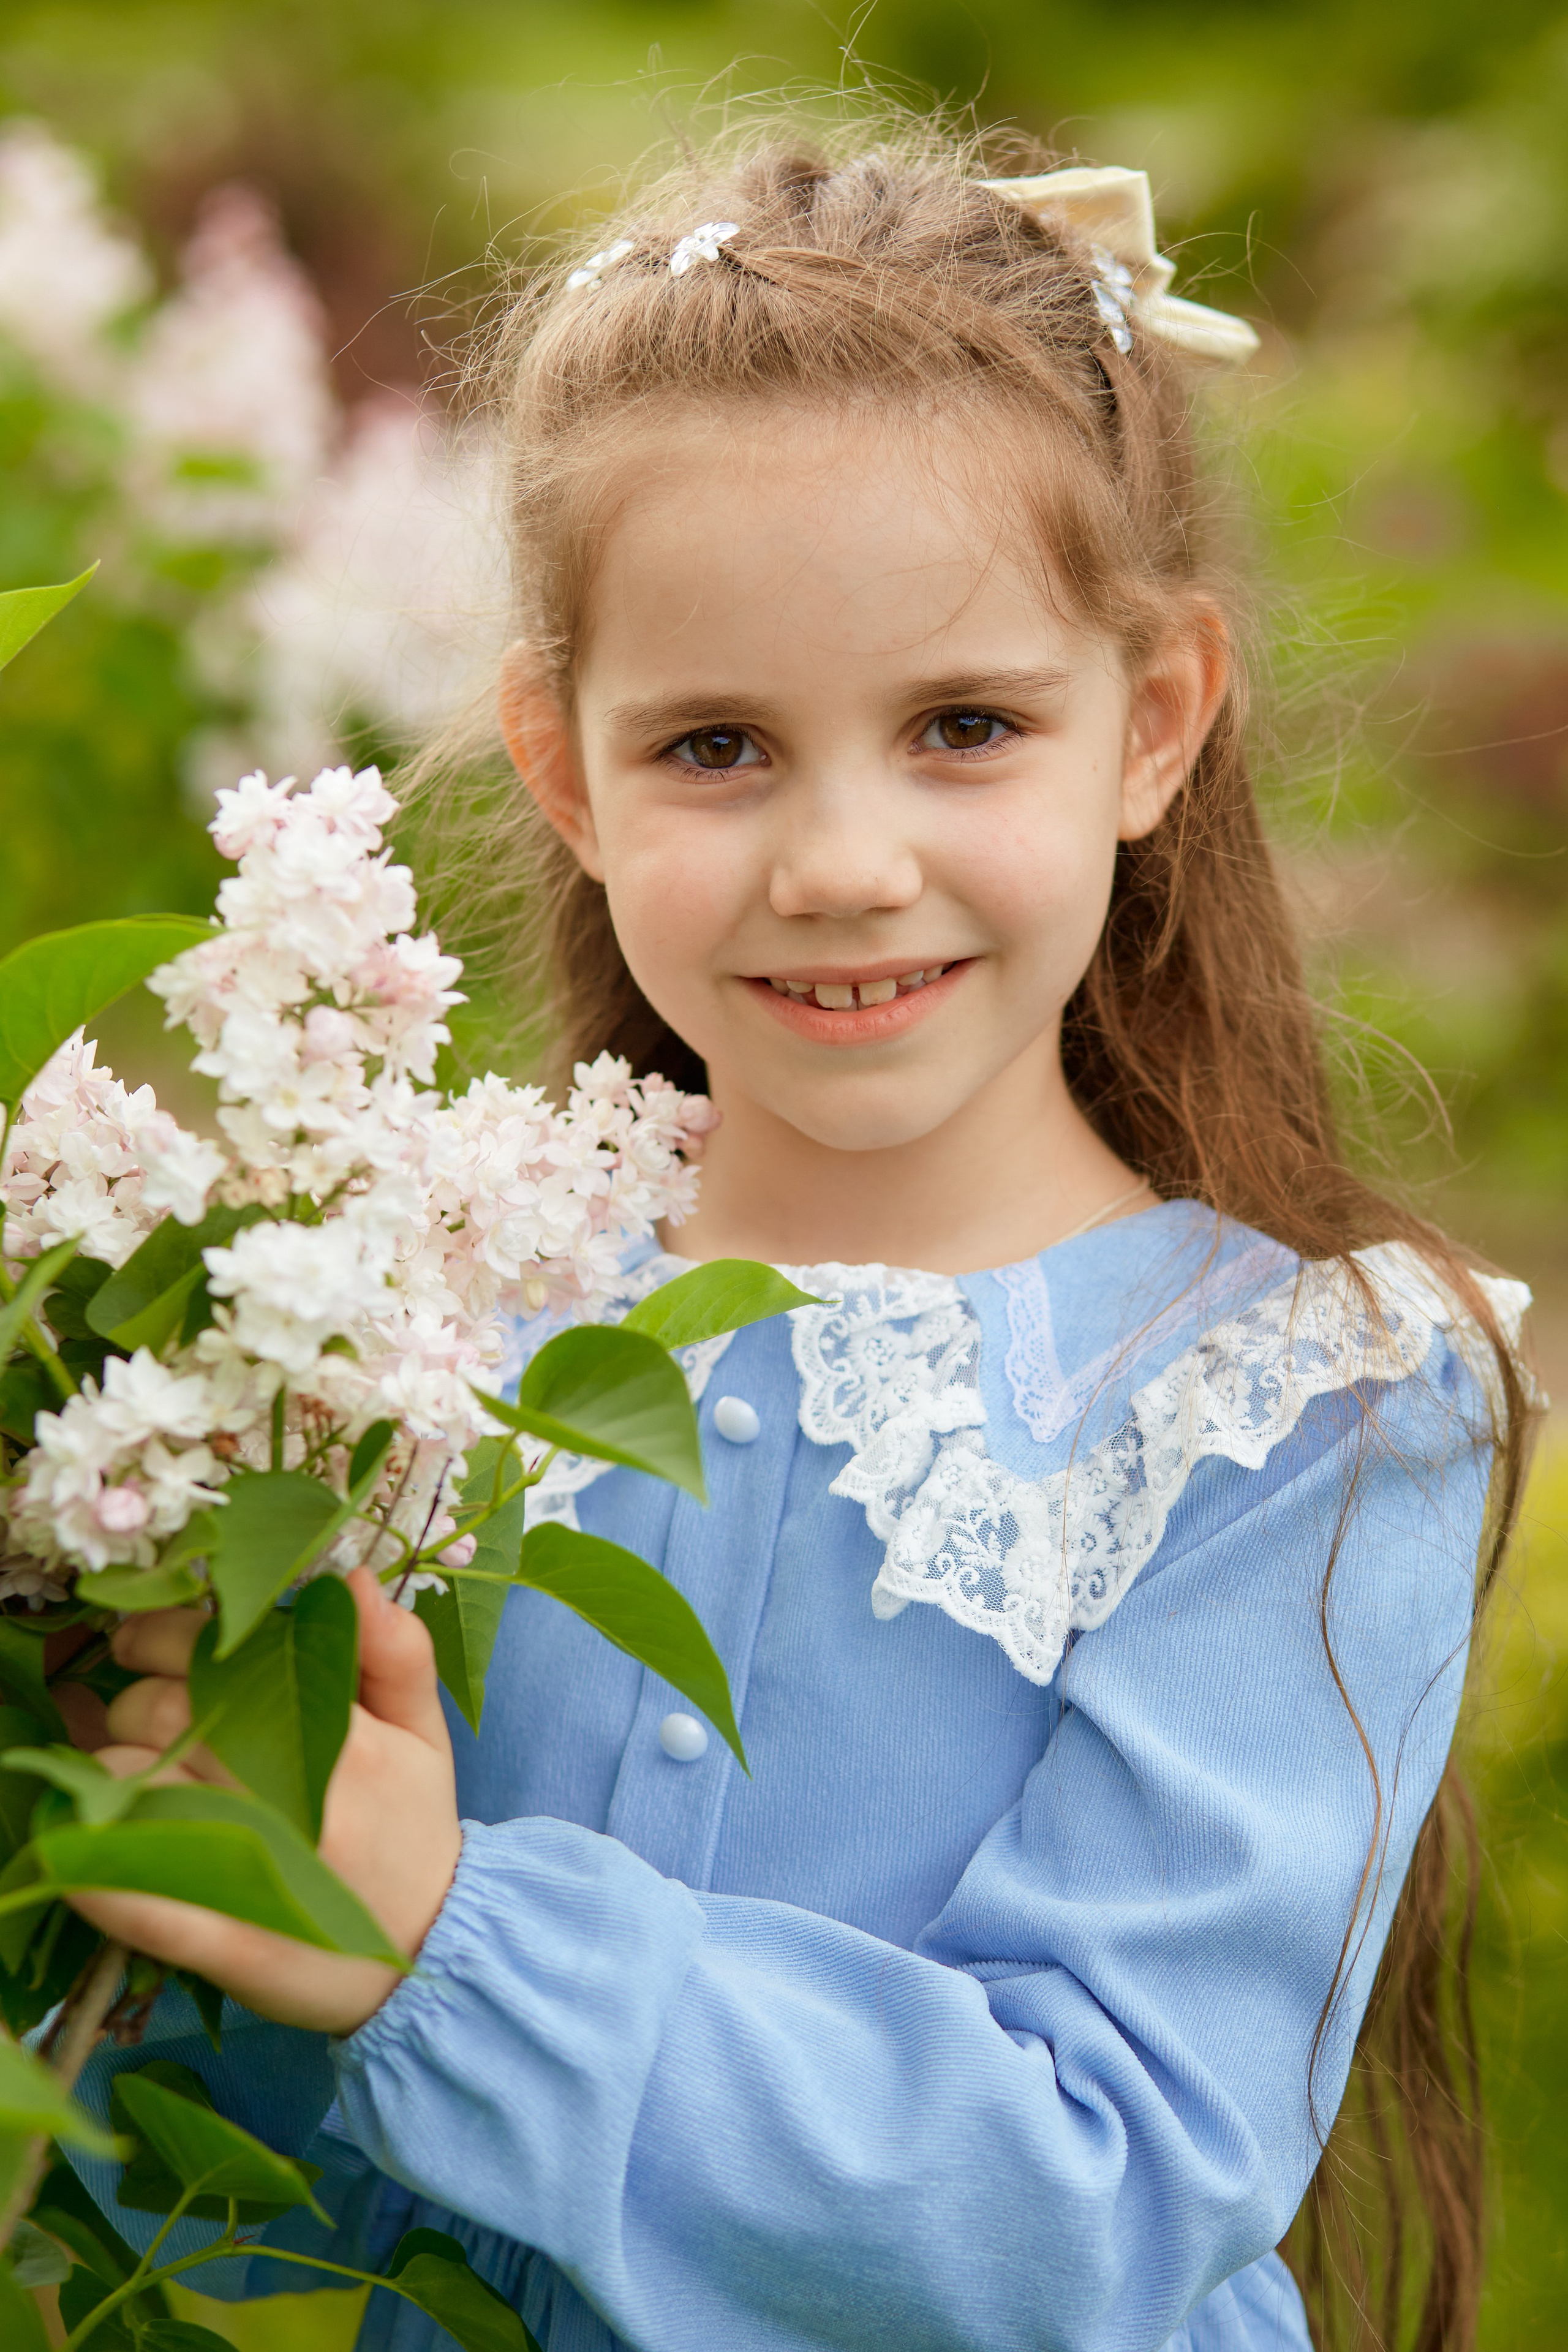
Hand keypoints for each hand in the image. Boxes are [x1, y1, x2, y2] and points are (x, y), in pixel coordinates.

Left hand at [65, 1569, 462, 2037]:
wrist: (437, 1946)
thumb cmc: (412, 1825)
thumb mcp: (423, 1731)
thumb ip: (395, 1650)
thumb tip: (355, 1578)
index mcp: (339, 1735)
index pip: (209, 1656)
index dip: (158, 1637)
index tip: (144, 1642)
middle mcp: (291, 1794)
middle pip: (155, 1714)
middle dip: (130, 1703)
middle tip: (143, 1714)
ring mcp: (253, 1869)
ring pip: (127, 1788)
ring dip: (108, 1776)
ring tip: (131, 1779)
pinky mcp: (220, 1943)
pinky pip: (135, 1902)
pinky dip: (94, 1875)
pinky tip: (79, 1854)